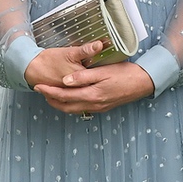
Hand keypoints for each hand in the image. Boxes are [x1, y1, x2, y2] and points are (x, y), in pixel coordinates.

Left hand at [30, 46, 154, 115]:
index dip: (49, 92)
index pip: (65, 95)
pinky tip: (69, 98)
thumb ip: (83, 76)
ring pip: (73, 109)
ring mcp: (99, 107)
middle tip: (40, 91)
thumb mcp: (104, 71)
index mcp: (92, 94)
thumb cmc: (125, 74)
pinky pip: (82, 108)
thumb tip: (65, 81)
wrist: (144, 83)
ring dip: (60, 104)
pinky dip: (71, 105)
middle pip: (66, 106)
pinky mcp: (103, 106)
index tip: (38, 86)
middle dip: (51, 100)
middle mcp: (94, 104)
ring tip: (50, 96)